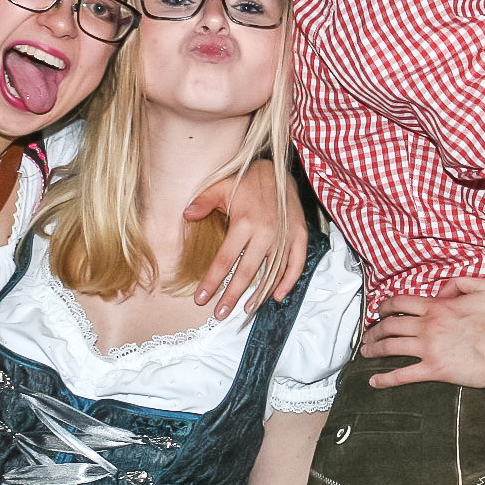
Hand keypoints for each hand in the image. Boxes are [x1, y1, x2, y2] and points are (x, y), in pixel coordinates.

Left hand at [186, 159, 310, 317]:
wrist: (278, 170)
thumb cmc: (246, 180)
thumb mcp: (220, 186)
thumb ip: (203, 201)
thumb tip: (186, 215)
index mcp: (245, 222)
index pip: (225, 260)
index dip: (212, 281)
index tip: (202, 298)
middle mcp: (266, 233)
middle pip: (247, 273)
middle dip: (232, 296)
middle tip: (220, 313)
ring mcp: (284, 236)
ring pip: (271, 273)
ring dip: (258, 295)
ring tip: (245, 309)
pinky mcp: (299, 236)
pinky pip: (296, 265)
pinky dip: (287, 282)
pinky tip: (276, 296)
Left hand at [361, 279, 484, 388]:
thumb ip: (461, 282)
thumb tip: (443, 288)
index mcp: (438, 306)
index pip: (402, 302)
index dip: (385, 305)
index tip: (379, 309)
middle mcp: (428, 327)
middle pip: (390, 325)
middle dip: (374, 329)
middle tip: (368, 333)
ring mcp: (429, 350)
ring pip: (391, 347)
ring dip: (374, 349)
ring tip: (366, 352)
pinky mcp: (435, 371)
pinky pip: (403, 375)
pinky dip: (386, 379)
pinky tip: (375, 382)